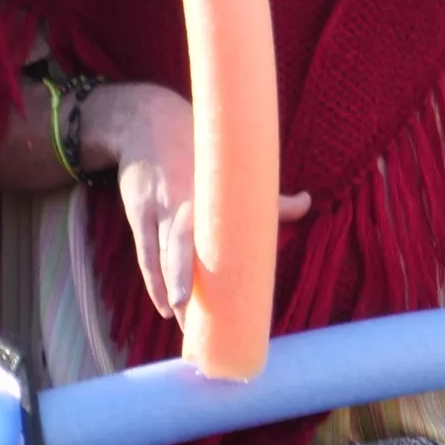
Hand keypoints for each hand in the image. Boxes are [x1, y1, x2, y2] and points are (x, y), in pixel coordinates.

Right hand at [84, 81, 310, 320]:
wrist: (142, 119)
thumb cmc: (194, 143)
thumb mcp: (226, 162)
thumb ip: (264, 192)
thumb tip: (306, 202)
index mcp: (205, 187)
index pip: (218, 226)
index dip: (223, 255)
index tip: (234, 285)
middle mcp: (177, 200)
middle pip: (179, 245)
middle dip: (185, 280)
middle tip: (195, 315)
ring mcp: (153, 208)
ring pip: (159, 256)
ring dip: (169, 291)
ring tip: (183, 325)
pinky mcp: (137, 214)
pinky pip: (145, 254)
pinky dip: (153, 280)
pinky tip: (165, 307)